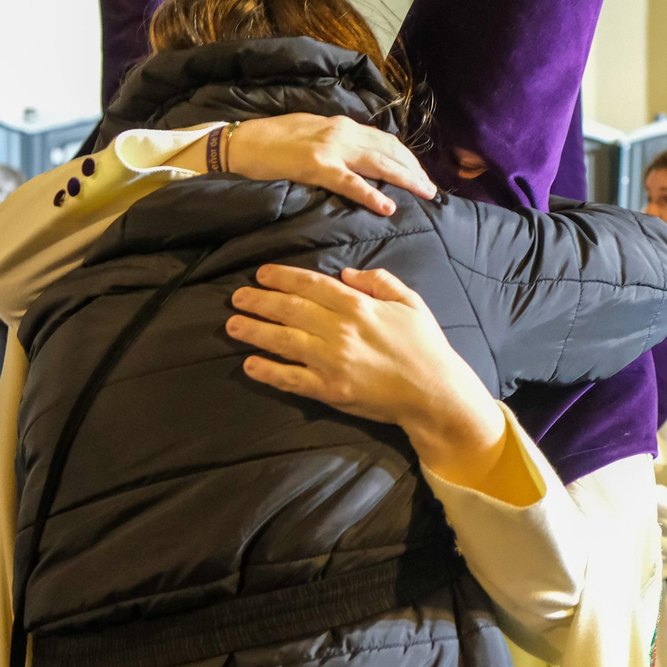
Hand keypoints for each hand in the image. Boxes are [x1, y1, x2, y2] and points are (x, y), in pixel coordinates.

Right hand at [193, 113, 436, 216]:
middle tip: (434, 189)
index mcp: (343, 126)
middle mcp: (343, 133)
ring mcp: (331, 148)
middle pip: (390, 151)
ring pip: (379, 163)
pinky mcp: (316, 166)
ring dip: (406, 179)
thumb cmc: (275, 141)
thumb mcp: (314, 134)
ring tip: (425, 194)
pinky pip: (350, 182)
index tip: (424, 174)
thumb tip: (363, 157)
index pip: (386, 140)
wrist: (242, 141)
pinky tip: (387, 206)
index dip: (408, 158)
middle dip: (415, 170)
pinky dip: (371, 194)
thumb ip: (340, 144)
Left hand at [226, 264, 504, 483]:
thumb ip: (380, 281)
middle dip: (259, 301)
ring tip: (232, 325)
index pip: (311, 285)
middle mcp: (340, 330)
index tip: (262, 273)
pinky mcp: (330, 390)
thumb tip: (347, 273)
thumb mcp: (410, 302)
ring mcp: (332, 362)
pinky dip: (268, 371)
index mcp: (358, 306)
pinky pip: (291, 379)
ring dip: (254, 331)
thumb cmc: (425, 346)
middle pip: (290, 310)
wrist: (434, 393)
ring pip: (283, 341)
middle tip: (237, 297)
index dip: (283, 277)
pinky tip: (249, 364)